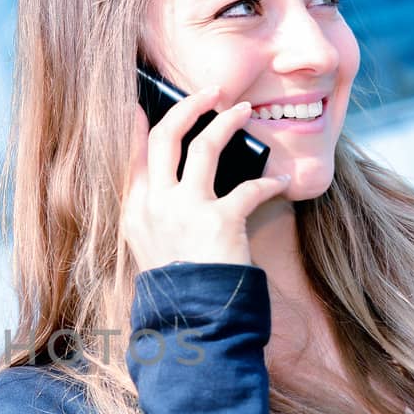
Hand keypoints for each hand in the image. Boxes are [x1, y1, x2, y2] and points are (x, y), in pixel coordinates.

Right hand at [121, 89, 292, 272]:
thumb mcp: (150, 247)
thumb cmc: (177, 284)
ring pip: (204, 146)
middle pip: (165, 137)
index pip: (132, 154)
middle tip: (210, 92)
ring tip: (244, 112)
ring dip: (227, 123)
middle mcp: (156, 204)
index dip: (137, 124)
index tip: (140, 103)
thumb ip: (155, 211)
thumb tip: (175, 181)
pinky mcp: (220, 221)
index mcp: (136, 210)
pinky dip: (270, 182)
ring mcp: (186, 210)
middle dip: (188, 106)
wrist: (191, 320)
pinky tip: (281, 182)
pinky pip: (250, 187)